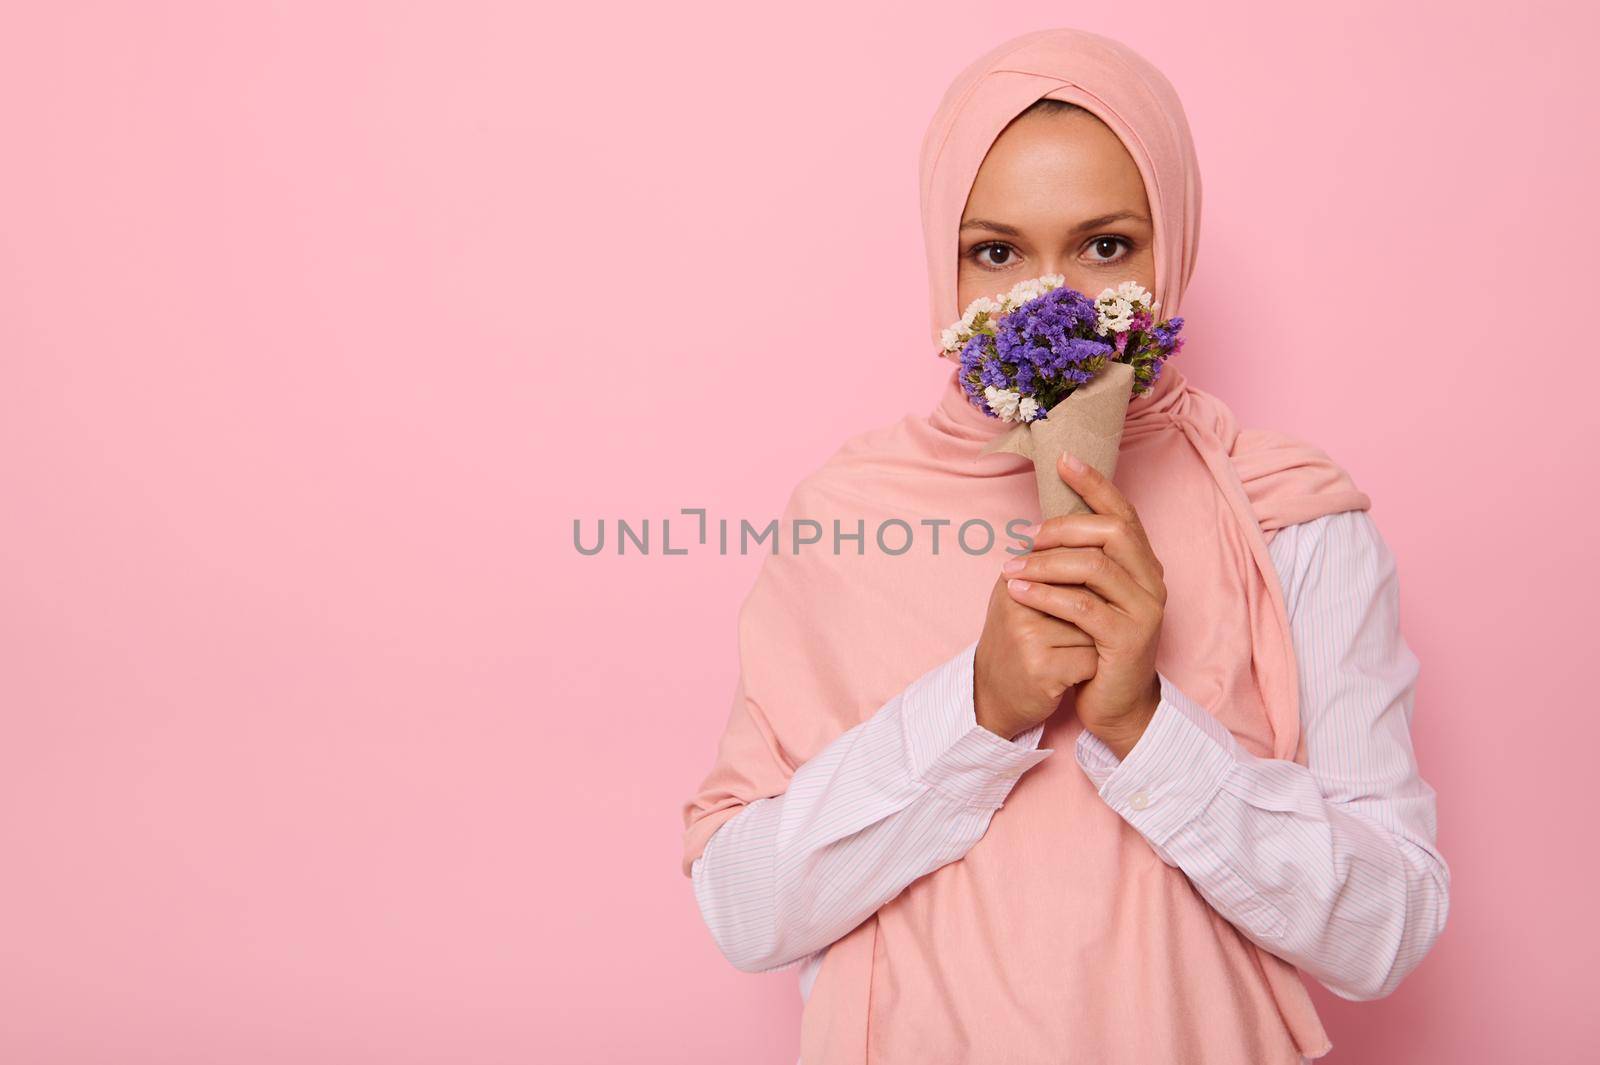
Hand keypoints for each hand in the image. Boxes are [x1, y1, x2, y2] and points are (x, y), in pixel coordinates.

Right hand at [972, 567, 1098, 740]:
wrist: (992, 695)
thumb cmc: (1017, 642)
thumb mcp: (1022, 599)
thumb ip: (1051, 572)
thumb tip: (1099, 545)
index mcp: (1013, 580)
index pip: (1073, 566)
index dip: (1089, 590)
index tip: (1082, 611)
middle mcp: (1016, 604)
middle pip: (1088, 597)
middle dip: (1094, 617)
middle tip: (1080, 634)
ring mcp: (1027, 637)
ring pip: (1094, 629)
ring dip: (1095, 644)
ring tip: (1071, 654)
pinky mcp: (1042, 669)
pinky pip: (1092, 660)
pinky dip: (1091, 670)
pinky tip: (1072, 675)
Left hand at [1001, 452, 1166, 757]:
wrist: (1115, 704)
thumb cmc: (1095, 645)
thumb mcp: (1088, 597)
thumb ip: (1078, 562)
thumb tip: (1041, 523)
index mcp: (1143, 566)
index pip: (1123, 513)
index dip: (1096, 484)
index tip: (1063, 460)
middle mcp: (1152, 583)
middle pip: (1112, 532)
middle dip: (1063, 527)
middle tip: (1025, 536)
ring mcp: (1145, 612)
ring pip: (1094, 567)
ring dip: (1045, 563)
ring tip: (1009, 569)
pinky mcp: (1129, 640)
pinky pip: (1083, 607)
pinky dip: (1046, 595)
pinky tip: (1018, 593)